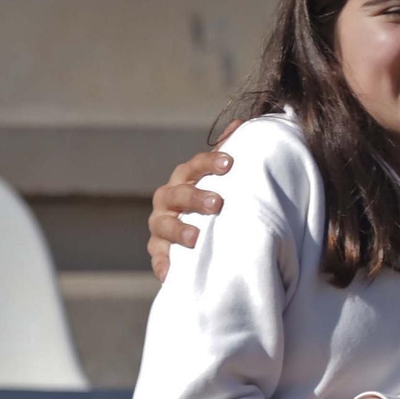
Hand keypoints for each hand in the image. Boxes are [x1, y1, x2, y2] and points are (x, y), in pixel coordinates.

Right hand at [148, 120, 240, 280]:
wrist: (199, 235)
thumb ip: (228, 152)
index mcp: (185, 178)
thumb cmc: (213, 200)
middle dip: (195, 197)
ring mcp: (160, 226)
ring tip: (196, 238)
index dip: (210, 162)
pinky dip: (163, 266)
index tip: (230, 164)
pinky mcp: (159, 252)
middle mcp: (168, 199)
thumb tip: (241, 123)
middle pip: (177, 194)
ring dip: (179, 230)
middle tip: (217, 203)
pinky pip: (158, 259)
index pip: (195, 165)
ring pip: (163, 225)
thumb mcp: (222, 179)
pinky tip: (171, 274)